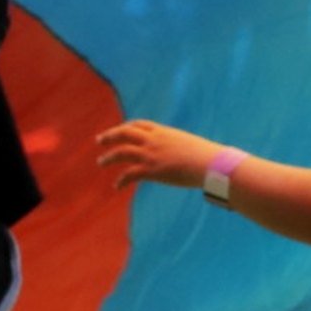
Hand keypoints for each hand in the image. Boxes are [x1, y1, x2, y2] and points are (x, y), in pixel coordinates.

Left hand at [93, 120, 217, 190]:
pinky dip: (121, 180)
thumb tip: (184, 153)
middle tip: (100, 140)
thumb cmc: (206, 156)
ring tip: (100, 162)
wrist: (210, 164)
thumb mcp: (190, 145)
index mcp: (164, 132)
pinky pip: (129, 174)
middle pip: (125, 133)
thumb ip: (180, 146)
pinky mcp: (151, 170)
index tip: (120, 130)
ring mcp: (151, 154)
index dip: (127, 126)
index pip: (140, 124)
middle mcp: (154, 140)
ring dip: (109, 157)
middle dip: (111, 135)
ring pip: (121, 152)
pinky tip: (117, 185)